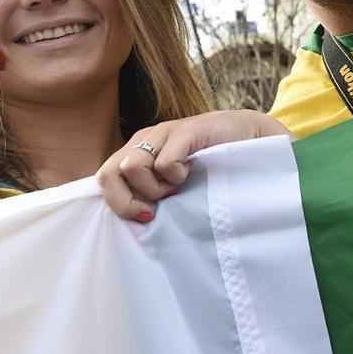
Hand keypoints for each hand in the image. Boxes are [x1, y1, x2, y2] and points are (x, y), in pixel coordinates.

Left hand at [96, 110, 289, 221]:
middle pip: (108, 174)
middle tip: (157, 206)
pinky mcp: (184, 132)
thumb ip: (151, 191)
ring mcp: (162, 133)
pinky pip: (165, 163)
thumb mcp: (174, 180)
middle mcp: (143, 140)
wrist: (248, 133)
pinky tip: (191, 171)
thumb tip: (135, 221)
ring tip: (177, 186)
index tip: (147, 216)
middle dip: (129, 200)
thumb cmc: (210, 162)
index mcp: (136, 151)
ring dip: (155, 187)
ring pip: (132, 168)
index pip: (104, 179)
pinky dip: (177, 176)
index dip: (119, 204)